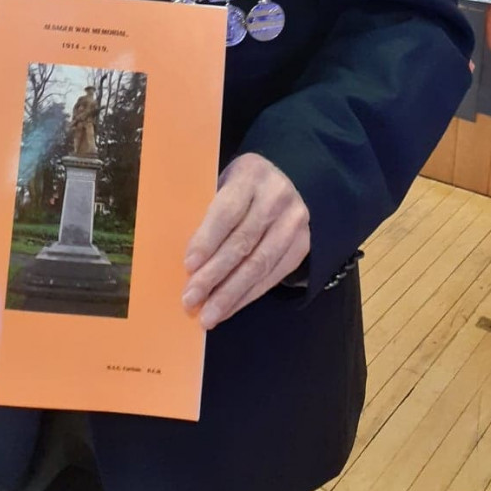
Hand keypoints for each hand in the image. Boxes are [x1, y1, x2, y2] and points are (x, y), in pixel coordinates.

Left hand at [182, 153, 309, 329]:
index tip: (188, 266)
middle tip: (191, 299)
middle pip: (242, 242)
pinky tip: (228, 308)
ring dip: (230, 294)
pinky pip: (273, 276)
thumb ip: (210, 211)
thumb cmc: (242, 185)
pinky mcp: (302, 245)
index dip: (207, 240)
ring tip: (208, 315)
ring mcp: (293, 222)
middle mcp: (276, 197)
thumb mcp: (225, 182)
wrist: (290, 179)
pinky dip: (248, 295)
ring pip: (259, 264)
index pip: (227, 212)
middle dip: (214, 275)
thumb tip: (187, 259)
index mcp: (251, 174)